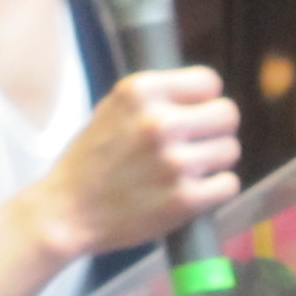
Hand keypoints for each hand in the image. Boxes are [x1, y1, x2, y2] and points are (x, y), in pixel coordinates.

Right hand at [25, 68, 238, 259]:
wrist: (65, 213)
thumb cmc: (90, 161)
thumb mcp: (113, 109)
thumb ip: (156, 98)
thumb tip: (205, 95)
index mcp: (140, 91)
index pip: (209, 82)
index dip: (204, 100)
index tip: (193, 114)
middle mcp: (159, 122)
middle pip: (228, 114)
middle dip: (215, 129)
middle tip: (195, 144)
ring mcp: (174, 162)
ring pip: (230, 150)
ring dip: (214, 161)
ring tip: (186, 171)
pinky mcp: (184, 200)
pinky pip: (228, 184)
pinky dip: (215, 190)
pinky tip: (192, 192)